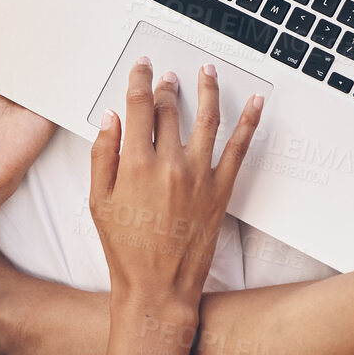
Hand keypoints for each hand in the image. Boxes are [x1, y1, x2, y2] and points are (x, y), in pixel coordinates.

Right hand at [88, 58, 262, 319]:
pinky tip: (256, 102)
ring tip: (207, 71)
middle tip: (167, 76)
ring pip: (206, 118)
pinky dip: (249, 121)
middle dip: (167, 87)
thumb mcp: (97, 201)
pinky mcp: (221, 189)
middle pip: (170, 110)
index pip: (138, 106)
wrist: (158, 287)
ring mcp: (198, 175)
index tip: (142, 67)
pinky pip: (239, 148)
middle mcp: (168, 164)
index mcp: (134, 164)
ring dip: (207, 89)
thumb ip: (102, 154)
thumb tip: (109, 118)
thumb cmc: (126, 250)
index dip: (139, 80)